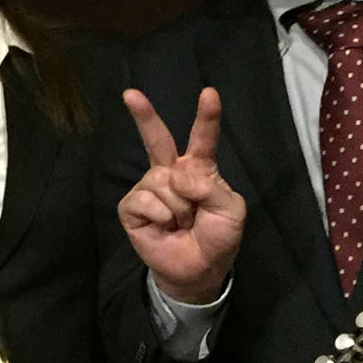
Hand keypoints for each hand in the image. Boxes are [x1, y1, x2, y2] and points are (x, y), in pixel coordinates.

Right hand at [117, 87, 245, 304]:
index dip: (207, 116)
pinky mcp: (131, 208)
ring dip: (178, 206)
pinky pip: (145, 200)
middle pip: (157, 139)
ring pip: (160, 181)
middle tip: (130, 94)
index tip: (209, 93)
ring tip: (183, 223)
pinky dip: (160, 215)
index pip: (203, 139)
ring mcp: (148, 188)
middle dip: (144, 115)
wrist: (198, 270)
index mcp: (198, 170)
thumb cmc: (217, 237)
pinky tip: (165, 227)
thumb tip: (176, 177)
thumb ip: (211, 187)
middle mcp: (170, 173)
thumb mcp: (231, 211)